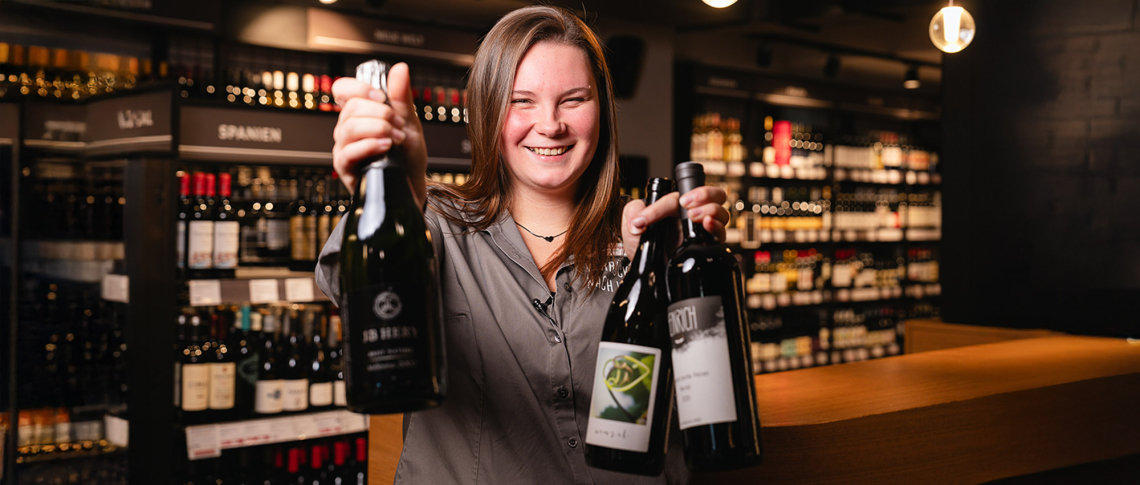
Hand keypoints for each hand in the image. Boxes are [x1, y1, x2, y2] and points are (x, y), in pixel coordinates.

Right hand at [331, 63, 428, 204]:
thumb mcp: (409, 122)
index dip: (358, 88)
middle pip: (351, 108)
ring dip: (379, 129)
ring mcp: (344, 147)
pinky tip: (386, 147)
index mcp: (359, 113)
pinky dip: (370, 146)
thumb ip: (402, 96)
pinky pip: (348, 152)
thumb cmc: (407, 155)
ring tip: (397, 139)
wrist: (413, 184)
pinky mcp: (345, 167)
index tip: (381, 96)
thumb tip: (400, 68)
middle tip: (399, 126)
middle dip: (381, 113)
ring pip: (349, 127)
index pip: (342, 89)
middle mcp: (347, 128)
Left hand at [620, 186, 728, 258]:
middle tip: (686, 203)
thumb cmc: (644, 245)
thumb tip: (637, 219)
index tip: (642, 221)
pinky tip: (707, 224)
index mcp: (676, 206)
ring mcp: (703, 229)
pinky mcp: (709, 245)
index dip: (658, 208)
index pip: (674, 199)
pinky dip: (717, 226)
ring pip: (720, 211)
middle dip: (704, 193)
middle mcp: (693, 215)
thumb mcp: (631, 227)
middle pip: (713, 194)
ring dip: (709, 209)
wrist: (649, 270)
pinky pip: (722, 233)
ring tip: (692, 216)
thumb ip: (631, 212)